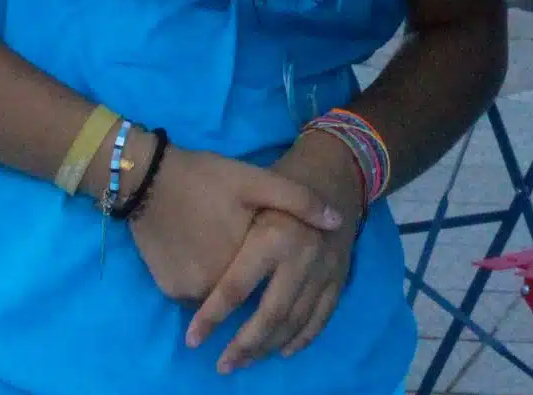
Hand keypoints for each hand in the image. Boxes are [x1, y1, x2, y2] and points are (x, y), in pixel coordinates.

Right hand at [128, 143, 345, 310]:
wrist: (145, 178)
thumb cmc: (205, 178)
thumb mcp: (255, 181)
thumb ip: (298, 201)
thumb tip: (337, 222)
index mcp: (240, 261)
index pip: (271, 287)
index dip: (285, 285)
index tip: (293, 281)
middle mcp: (211, 287)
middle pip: (244, 299)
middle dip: (258, 299)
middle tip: (259, 268)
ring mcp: (185, 291)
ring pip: (220, 299)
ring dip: (230, 291)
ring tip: (235, 262)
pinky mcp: (167, 289)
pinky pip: (196, 294)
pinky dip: (206, 284)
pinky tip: (208, 259)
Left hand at [185, 163, 364, 372]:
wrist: (336, 167)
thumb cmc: (282, 178)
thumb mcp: (252, 191)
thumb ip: (228, 234)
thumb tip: (198, 279)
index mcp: (275, 237)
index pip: (237, 288)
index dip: (212, 317)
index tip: (193, 339)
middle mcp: (302, 257)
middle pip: (271, 313)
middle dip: (244, 344)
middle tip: (222, 365)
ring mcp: (325, 269)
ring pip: (296, 320)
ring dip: (269, 346)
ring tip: (244, 361)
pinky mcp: (340, 275)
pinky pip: (322, 315)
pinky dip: (304, 337)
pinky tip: (284, 351)